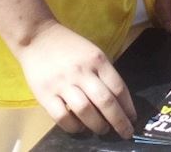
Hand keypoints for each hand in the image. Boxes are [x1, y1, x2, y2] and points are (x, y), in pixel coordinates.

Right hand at [14, 21, 136, 138]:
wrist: (38, 37)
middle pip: (105, 101)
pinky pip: (61, 116)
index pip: (118, 87)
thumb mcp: (93, 53)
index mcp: (97, 61)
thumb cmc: (70, 46)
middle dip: (118, 121)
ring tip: (103, 130)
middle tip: (125, 132)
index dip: (128, 106)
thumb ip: (104, 73)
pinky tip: (80, 128)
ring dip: (97, 125)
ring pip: (85, 111)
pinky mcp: (44, 94)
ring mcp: (62, 84)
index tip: (133, 118)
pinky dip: (73, 126)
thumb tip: (117, 100)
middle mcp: (82, 72)